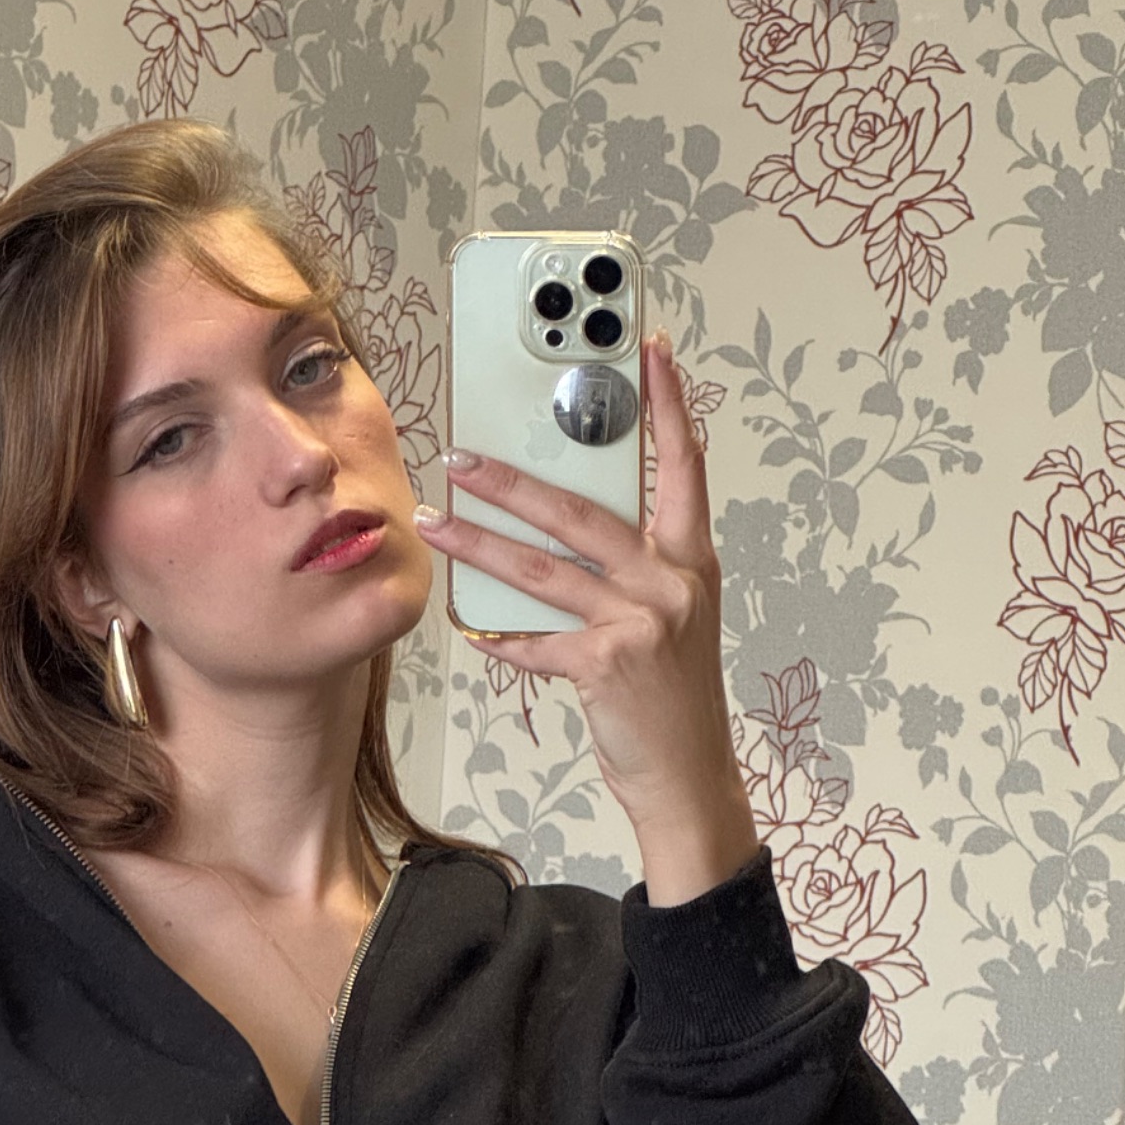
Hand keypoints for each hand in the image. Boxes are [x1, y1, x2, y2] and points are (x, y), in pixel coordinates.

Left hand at [415, 329, 758, 905]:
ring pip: (543, 570)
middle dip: (515, 480)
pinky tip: (471, 631)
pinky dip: (500, 636)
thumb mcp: (665, 619)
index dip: (668, 404)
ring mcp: (642, 622)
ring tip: (435, 522)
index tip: (649, 349)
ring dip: (480, 545)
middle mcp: (672, 582)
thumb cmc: (668, 696)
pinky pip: (535, 641)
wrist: (686, 775)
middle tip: (463, 455)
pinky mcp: (608, 665)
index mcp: (690, 560)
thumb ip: (624, 571)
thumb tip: (552, 531)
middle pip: (583, 511)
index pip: (684, 465)